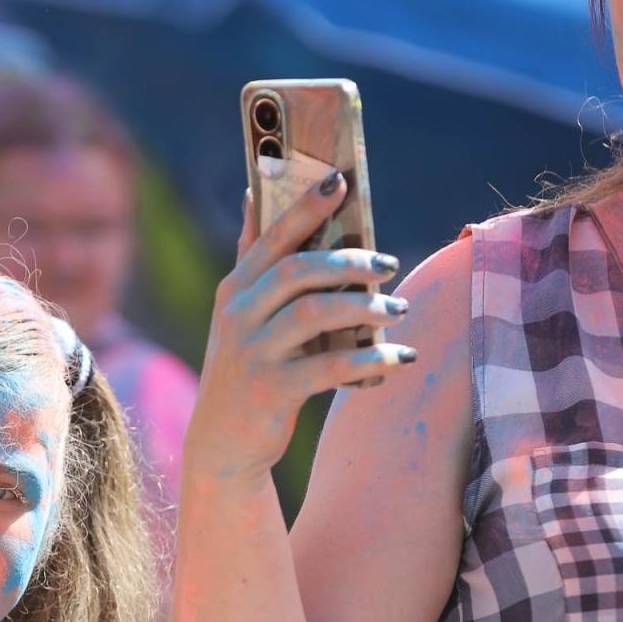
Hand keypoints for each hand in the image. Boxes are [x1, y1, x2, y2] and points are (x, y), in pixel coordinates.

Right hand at [191, 171, 414, 484]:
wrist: (222, 441)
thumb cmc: (243, 366)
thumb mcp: (238, 311)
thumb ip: (252, 256)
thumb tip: (254, 193)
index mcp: (234, 289)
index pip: (272, 238)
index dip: (305, 208)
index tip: (340, 180)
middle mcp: (238, 316)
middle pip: (296, 272)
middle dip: (347, 262)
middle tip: (388, 264)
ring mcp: (252, 353)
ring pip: (313, 314)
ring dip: (363, 308)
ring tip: (398, 309)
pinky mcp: (271, 391)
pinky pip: (328, 368)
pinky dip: (369, 361)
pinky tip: (400, 358)